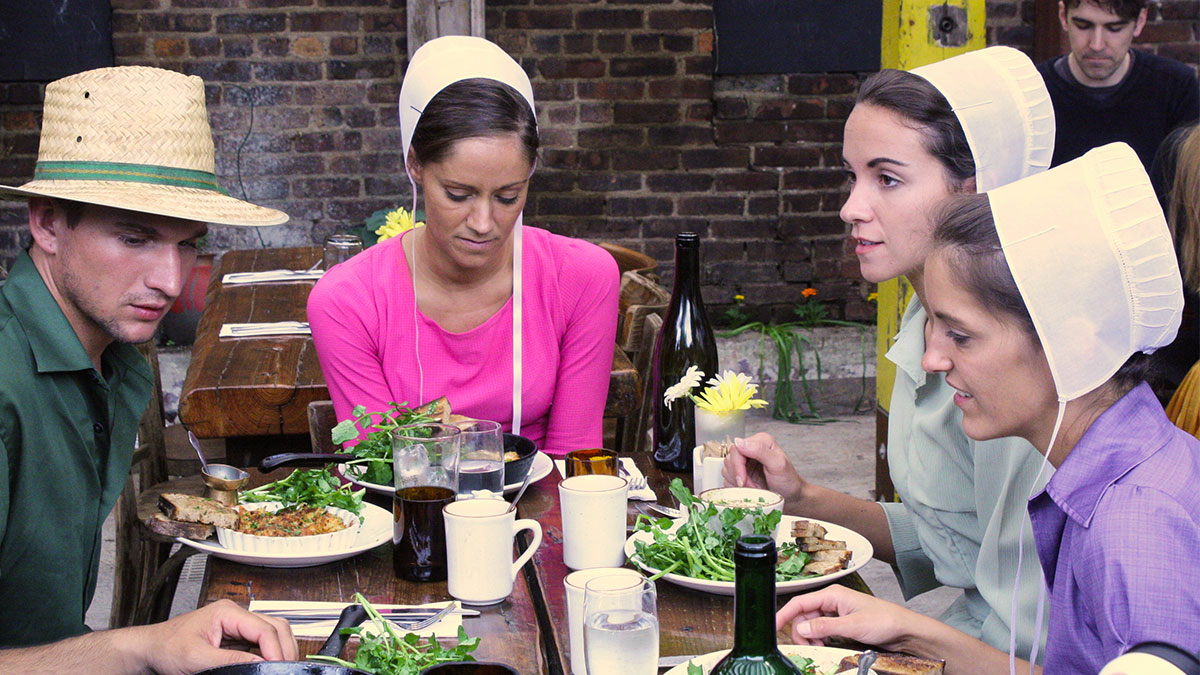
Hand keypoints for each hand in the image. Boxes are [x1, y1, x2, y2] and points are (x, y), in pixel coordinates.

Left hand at [136, 599, 298, 674]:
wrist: (150, 650)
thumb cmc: (165, 648)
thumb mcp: (196, 659)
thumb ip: (230, 662)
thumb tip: (260, 664)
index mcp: (227, 612)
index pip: (265, 628)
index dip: (275, 650)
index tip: (278, 667)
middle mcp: (235, 614)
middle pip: (275, 626)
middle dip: (284, 648)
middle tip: (285, 669)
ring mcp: (237, 625)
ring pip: (273, 631)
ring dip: (280, 648)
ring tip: (281, 666)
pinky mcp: (235, 637)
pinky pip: (262, 641)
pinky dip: (270, 652)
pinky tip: (269, 663)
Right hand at [722, 433, 806, 502]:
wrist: (791, 496)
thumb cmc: (788, 480)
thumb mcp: (778, 464)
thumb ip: (760, 450)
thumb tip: (739, 441)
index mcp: (760, 441)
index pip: (736, 449)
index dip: (737, 466)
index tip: (743, 481)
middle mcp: (750, 449)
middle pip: (729, 460)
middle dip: (739, 476)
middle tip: (752, 487)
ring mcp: (744, 462)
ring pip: (726, 470)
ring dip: (738, 484)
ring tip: (754, 488)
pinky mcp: (740, 474)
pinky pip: (728, 479)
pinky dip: (736, 488)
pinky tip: (749, 490)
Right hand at [776, 586, 924, 653]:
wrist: (905, 630)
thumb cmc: (885, 621)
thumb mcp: (852, 626)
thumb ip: (825, 627)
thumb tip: (801, 628)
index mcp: (832, 595)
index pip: (799, 603)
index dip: (783, 614)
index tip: (772, 627)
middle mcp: (831, 602)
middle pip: (803, 616)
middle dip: (802, 633)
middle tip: (810, 648)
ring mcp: (836, 613)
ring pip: (811, 625)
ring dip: (811, 638)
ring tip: (821, 649)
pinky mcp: (841, 624)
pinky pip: (821, 631)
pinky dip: (820, 640)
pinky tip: (826, 647)